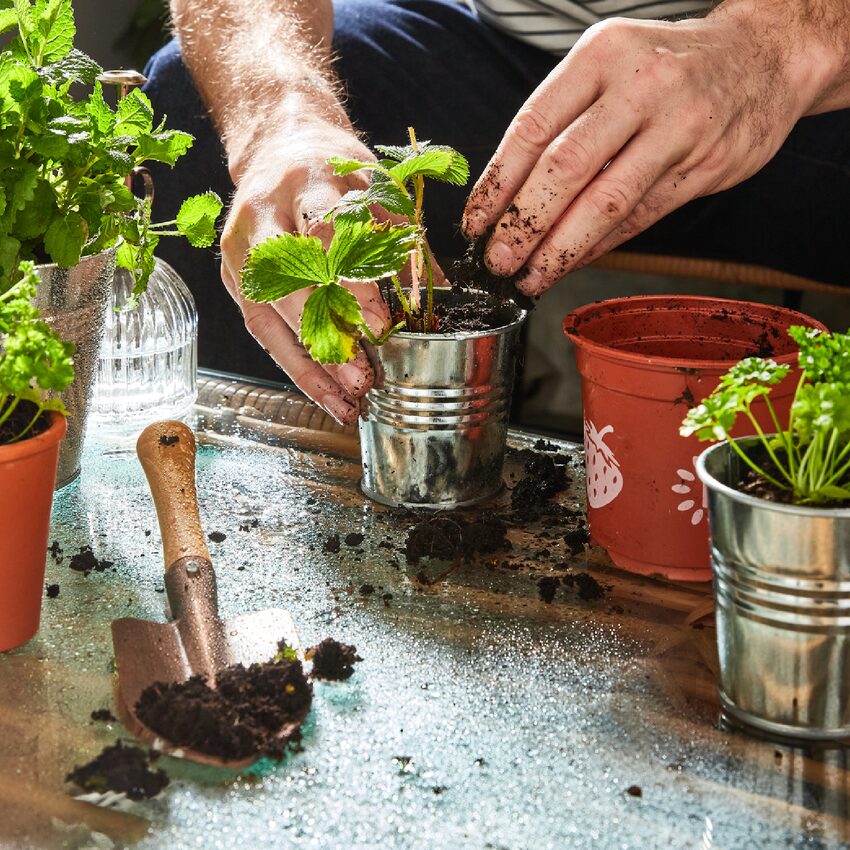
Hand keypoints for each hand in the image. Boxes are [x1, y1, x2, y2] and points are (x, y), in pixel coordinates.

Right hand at [220, 122, 391, 424]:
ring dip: (310, 365)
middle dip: (327, 336)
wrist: (278, 147)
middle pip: (288, 282)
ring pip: (269, 315)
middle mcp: (264, 213)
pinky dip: (295, 365)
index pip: (327, 235)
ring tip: (348, 401)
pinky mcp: (233, 274)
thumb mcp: (376, 188)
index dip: (353, 284)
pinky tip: (325, 392)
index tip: (381, 326)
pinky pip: (262, 328)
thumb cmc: (334, 171)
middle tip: (362, 378)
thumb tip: (437, 294)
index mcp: (308, 179)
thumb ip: (404, 241)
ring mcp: (240, 246)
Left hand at [462, 7, 816, 295]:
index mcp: (601, 55)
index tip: (475, 223)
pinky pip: (640, 217)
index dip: (498, 185)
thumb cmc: (667, 66)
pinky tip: (573, 262)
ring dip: (560, 249)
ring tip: (530, 276)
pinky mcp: (704, 167)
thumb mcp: (609, 64)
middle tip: (498, 261)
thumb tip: (508, 195)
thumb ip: (563, 119)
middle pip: (564, 168)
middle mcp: (640, 87)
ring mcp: (678, 128)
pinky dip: (601, 246)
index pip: (533, 128)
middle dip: (523, 224)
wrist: (764, 56)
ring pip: (605, 202)